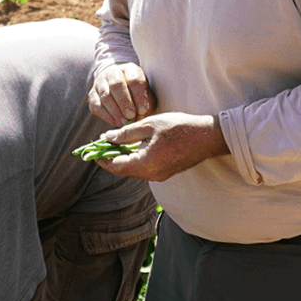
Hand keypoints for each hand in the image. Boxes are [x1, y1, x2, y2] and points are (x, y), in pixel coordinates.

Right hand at [90, 62, 156, 126]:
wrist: (119, 88)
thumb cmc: (136, 93)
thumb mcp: (146, 94)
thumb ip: (144, 104)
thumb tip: (139, 117)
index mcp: (129, 69)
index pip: (134, 79)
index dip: (139, 96)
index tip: (143, 110)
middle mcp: (112, 72)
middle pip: (116, 85)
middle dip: (124, 102)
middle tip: (131, 115)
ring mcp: (100, 83)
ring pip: (105, 96)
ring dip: (115, 111)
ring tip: (124, 121)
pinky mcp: (92, 95)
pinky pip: (97, 106)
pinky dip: (107, 116)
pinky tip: (116, 122)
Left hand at [94, 112, 227, 181]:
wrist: (208, 137)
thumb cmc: (179, 127)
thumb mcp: (149, 125)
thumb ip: (125, 133)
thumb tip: (107, 137)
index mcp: (145, 163)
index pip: (116, 166)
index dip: (102, 159)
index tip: (93, 151)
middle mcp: (151, 174)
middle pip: (123, 170)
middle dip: (110, 158)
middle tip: (102, 146)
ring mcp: (159, 175)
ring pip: (133, 170)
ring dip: (122, 159)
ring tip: (115, 144)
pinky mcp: (165, 173)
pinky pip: (143, 169)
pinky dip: (134, 160)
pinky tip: (132, 147)